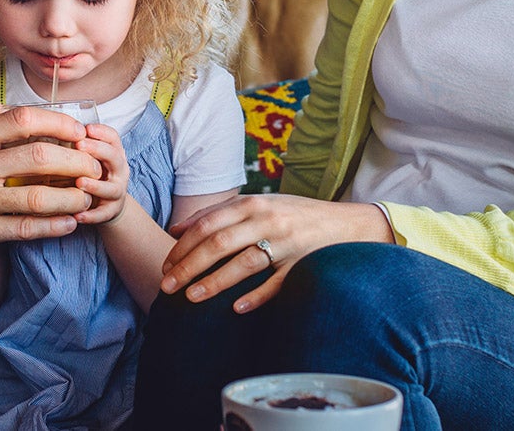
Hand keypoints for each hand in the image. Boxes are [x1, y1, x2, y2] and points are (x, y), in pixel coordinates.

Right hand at [0, 104, 103, 260]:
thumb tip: (11, 110)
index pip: (22, 120)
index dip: (59, 123)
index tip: (79, 131)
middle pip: (39, 158)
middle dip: (76, 162)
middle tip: (94, 167)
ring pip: (36, 197)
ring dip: (70, 199)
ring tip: (87, 199)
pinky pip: (22, 229)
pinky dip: (51, 227)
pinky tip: (68, 224)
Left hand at [73, 123, 128, 224]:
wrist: (107, 205)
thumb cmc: (93, 175)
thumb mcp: (88, 158)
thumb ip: (77, 146)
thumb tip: (50, 128)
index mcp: (113, 154)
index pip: (113, 138)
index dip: (101, 132)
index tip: (86, 128)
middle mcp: (118, 171)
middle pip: (114, 157)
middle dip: (97, 150)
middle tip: (80, 145)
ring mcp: (117, 191)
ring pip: (111, 188)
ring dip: (95, 185)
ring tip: (79, 182)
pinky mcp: (110, 211)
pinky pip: (102, 214)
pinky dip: (90, 215)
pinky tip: (76, 215)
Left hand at [158, 195, 392, 312]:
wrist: (348, 225)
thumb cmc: (294, 215)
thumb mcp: (259, 204)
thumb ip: (219, 213)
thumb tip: (177, 229)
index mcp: (254, 203)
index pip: (208, 224)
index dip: (183, 246)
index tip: (165, 265)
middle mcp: (268, 220)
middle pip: (219, 243)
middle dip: (188, 266)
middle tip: (167, 286)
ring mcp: (287, 243)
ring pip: (244, 263)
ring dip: (214, 282)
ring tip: (190, 298)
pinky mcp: (303, 265)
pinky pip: (277, 284)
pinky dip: (256, 296)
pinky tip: (236, 308)